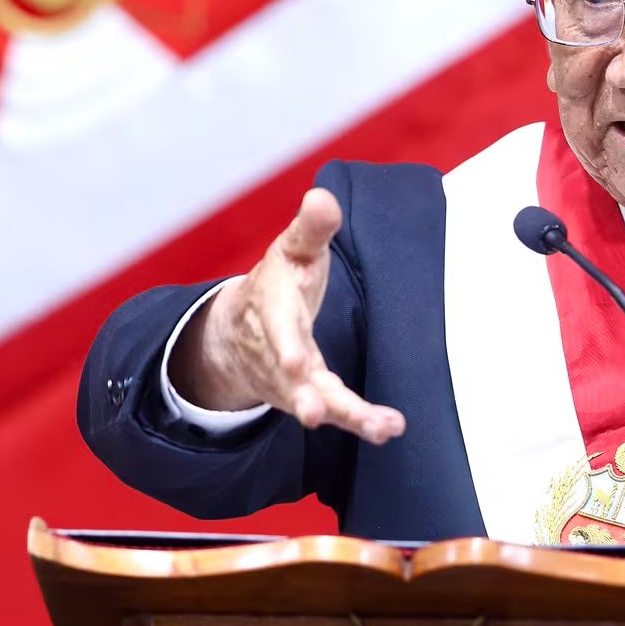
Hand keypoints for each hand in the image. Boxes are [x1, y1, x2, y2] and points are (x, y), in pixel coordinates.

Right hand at [170, 188, 405, 443]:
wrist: (237, 332)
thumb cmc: (278, 283)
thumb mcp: (292, 249)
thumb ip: (311, 228)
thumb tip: (323, 196)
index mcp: (273, 308)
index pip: (277, 326)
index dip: (285, 343)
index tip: (295, 361)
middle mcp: (279, 350)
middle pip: (293, 376)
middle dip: (305, 394)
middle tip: (315, 413)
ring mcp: (291, 380)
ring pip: (316, 401)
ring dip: (346, 416)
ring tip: (378, 428)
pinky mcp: (307, 396)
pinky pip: (334, 412)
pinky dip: (359, 422)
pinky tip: (387, 429)